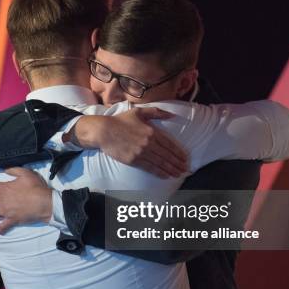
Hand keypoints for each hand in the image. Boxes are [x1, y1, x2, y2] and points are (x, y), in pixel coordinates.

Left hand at [0, 167, 52, 234]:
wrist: (44, 202)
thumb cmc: (36, 187)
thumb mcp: (26, 173)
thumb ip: (13, 170)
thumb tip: (4, 170)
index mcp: (5, 188)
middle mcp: (3, 200)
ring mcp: (7, 211)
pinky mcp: (13, 220)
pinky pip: (3, 226)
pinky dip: (0, 229)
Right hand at [70, 107, 188, 177]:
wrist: (104, 131)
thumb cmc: (121, 120)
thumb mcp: (139, 112)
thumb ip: (156, 112)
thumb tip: (172, 115)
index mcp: (152, 132)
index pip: (169, 145)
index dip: (178, 153)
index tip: (185, 159)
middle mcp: (149, 143)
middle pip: (167, 156)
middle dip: (177, 163)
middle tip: (185, 170)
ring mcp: (141, 153)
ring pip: (160, 163)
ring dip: (171, 170)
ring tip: (178, 174)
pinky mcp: (134, 160)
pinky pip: (150, 168)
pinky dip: (159, 172)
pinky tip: (166, 176)